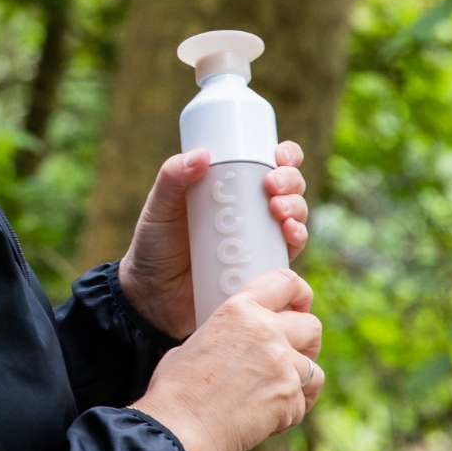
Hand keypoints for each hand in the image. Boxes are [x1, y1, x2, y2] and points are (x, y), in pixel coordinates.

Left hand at [120, 141, 309, 336]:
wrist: (153, 296)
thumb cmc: (155, 245)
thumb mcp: (159, 208)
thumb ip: (172, 179)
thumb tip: (203, 154)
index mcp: (230, 188)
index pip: (265, 164)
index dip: (284, 156)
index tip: (278, 155)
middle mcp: (251, 210)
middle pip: (288, 188)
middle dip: (290, 181)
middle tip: (272, 185)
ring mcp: (260, 239)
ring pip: (295, 216)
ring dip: (297, 207)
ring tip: (278, 209)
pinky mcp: (264, 267)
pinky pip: (290, 251)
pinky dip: (298, 237)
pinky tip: (290, 233)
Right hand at [130, 270, 323, 450]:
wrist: (179, 427)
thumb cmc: (175, 388)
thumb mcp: (196, 343)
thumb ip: (228, 335)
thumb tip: (240, 346)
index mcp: (238, 311)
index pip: (283, 282)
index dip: (298, 292)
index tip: (300, 303)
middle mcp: (267, 332)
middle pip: (312, 326)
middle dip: (306, 341)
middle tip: (292, 354)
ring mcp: (284, 366)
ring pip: (315, 369)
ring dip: (299, 381)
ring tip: (273, 394)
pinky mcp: (291, 398)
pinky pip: (303, 401)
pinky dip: (289, 410)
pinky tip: (264, 417)